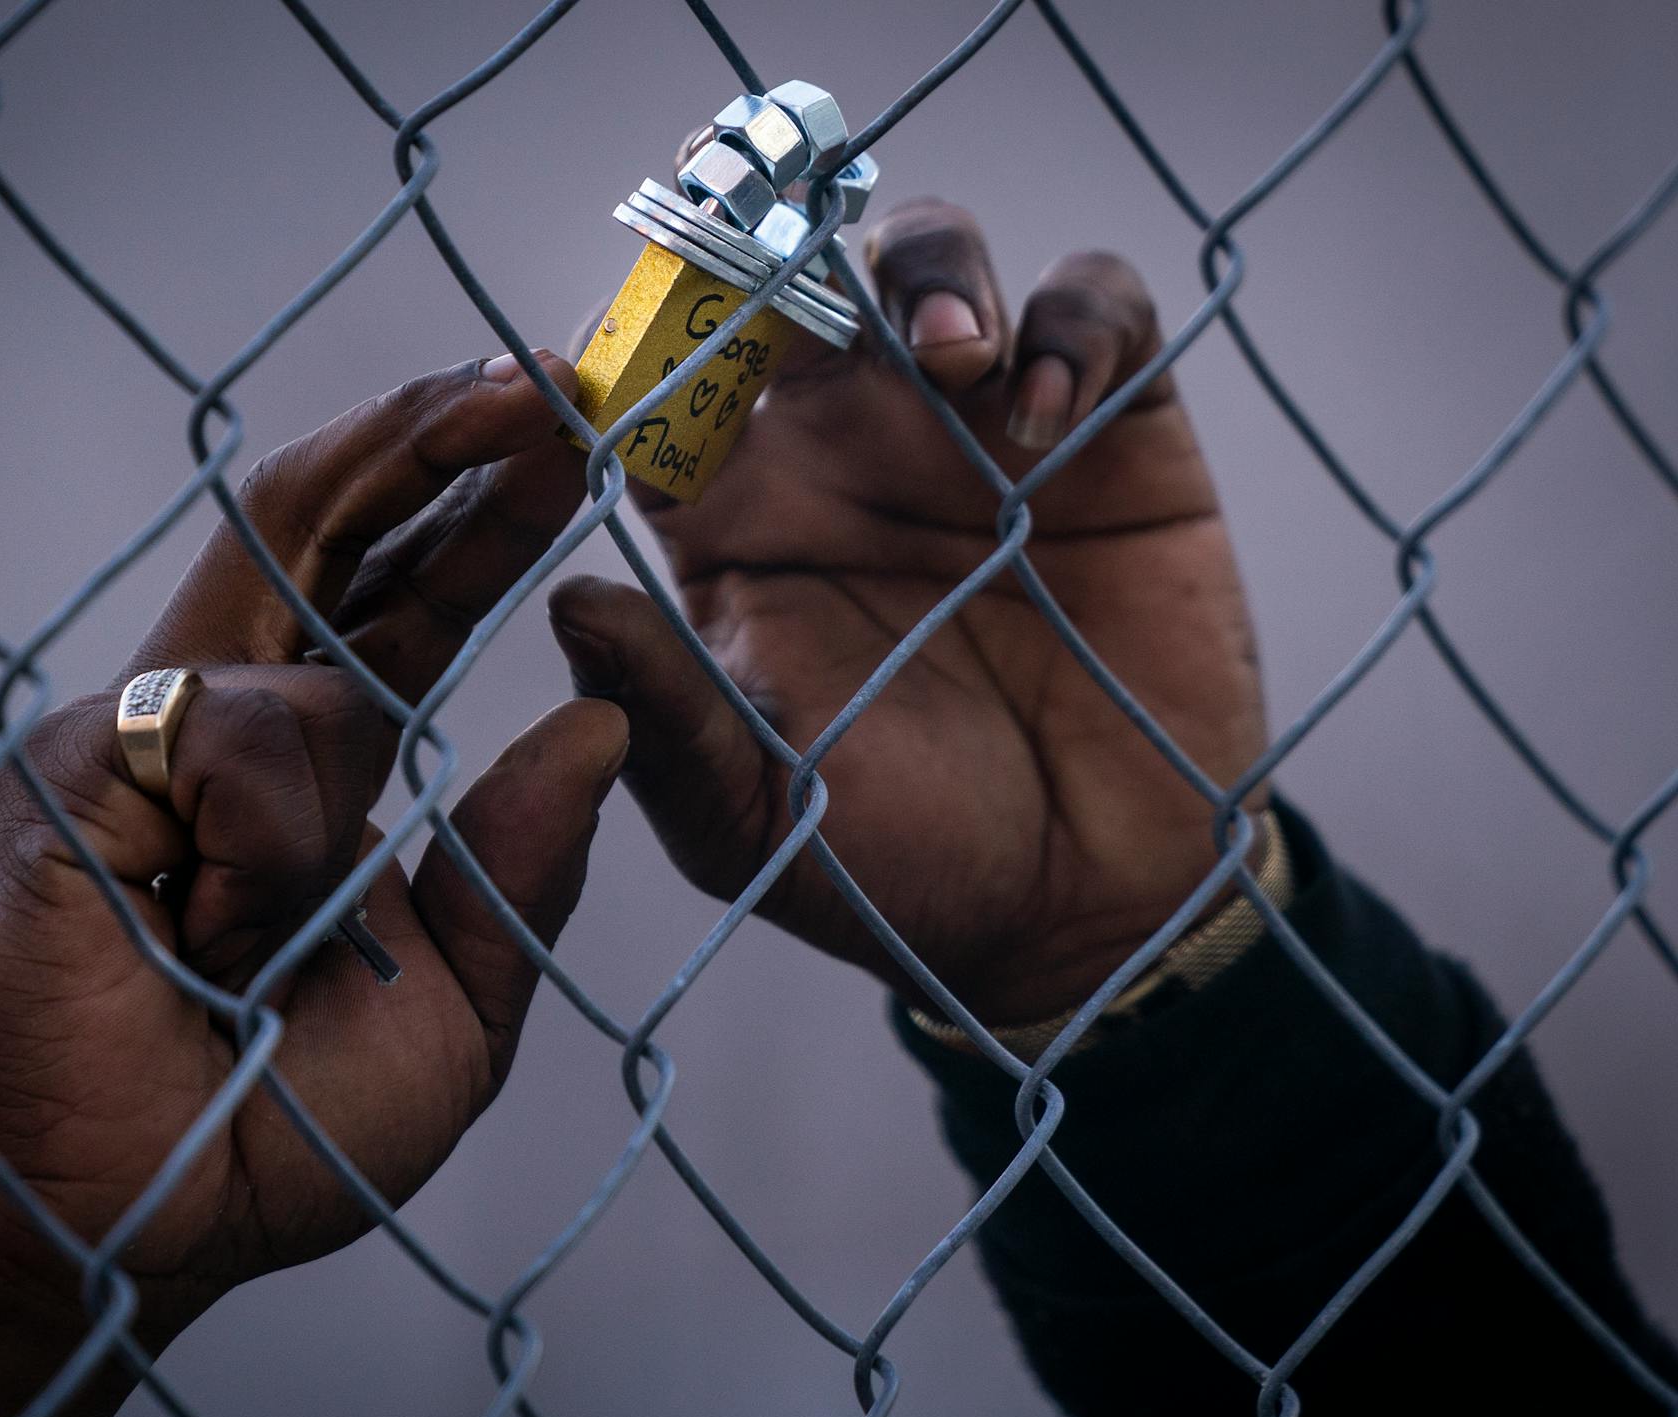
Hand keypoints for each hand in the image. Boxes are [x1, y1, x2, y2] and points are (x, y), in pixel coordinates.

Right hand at [0, 353, 622, 1416]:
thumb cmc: (286, 1130)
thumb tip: (594, 725)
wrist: (140, 1226)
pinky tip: (201, 936)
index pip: (408, 597)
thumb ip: (520, 872)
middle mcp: (230, 718)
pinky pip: (234, 741)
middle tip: (541, 381)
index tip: (573, 432)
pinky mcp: (73, 764)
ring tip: (257, 946)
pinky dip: (263, 850)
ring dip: (319, 814)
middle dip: (433, 445)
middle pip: (325, 526)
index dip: (483, 510)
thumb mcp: (460, 1007)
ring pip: (295, 660)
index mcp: (322, 761)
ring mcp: (141, 732)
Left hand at [549, 201, 1267, 1026]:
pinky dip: (1072, 323)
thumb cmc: (898, 865)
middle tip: (789, 288)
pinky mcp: (1110, 430)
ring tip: (950, 355)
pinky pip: (1093, 305)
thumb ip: (668, 719)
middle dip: (776, 247)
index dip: (628, 346)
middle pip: (791, 279)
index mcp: (733, 520)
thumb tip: (567, 603)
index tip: (621, 358)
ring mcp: (971, 425)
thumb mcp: (754, 818)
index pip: (657, 385)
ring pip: (929, 255)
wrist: (1083, 909)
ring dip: (928, 268)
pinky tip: (1046, 414)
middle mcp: (841, 447)